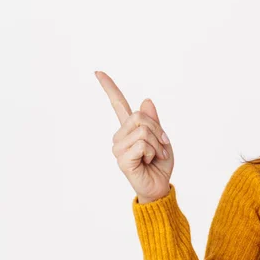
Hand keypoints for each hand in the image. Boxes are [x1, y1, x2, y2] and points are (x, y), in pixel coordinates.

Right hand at [95, 71, 173, 203]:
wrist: (160, 186)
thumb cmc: (160, 165)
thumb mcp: (161, 139)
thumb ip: (154, 121)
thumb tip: (146, 100)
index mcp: (130, 129)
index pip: (118, 104)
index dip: (109, 87)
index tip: (98, 72)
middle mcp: (120, 137)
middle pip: (140, 116)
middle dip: (158, 130)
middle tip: (162, 146)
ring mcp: (119, 148)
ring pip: (143, 131)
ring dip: (157, 144)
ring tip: (154, 157)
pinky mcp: (122, 159)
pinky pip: (142, 144)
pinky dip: (153, 153)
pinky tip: (148, 162)